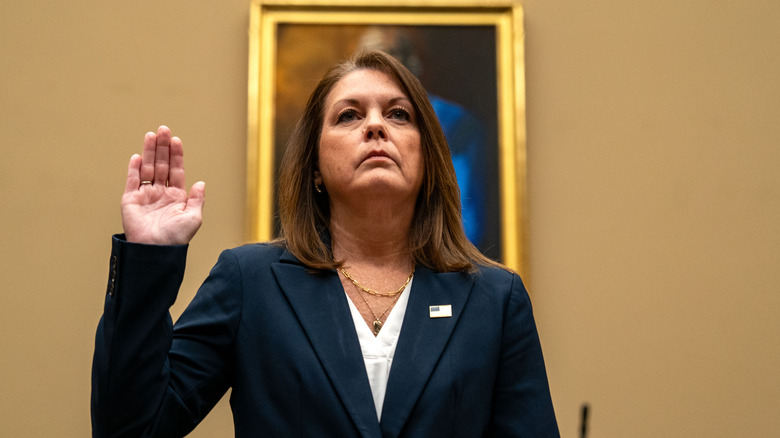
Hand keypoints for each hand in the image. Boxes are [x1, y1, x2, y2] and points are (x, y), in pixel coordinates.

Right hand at [121, 126, 205, 244]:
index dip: (176, 155)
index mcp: (176, 197)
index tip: (176, 140)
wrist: (155, 251)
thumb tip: (201, 183)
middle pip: (161, 165)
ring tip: (152, 135)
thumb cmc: (176, 238)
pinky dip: (134, 168)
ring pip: (147, 168)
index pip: (176, 170)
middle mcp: (160, 193)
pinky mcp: (130, 200)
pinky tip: (138, 156)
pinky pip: (132, 181)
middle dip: (163, 147)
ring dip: (149, 152)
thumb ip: (197, 200)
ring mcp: (145, 195)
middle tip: (164, 130)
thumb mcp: (193, 218)